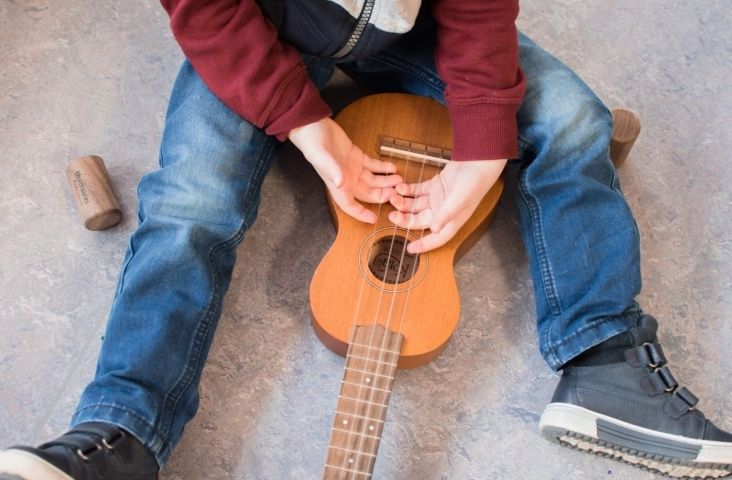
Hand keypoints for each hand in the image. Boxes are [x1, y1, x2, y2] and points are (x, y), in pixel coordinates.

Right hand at [289, 118, 401, 222]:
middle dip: (382, 195)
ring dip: (386, 182)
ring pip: (373, 180)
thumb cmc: (310, 140)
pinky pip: (373, 165)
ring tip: (399, 180)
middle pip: (367, 194)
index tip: (373, 219)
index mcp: (336, 183)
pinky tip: (393, 167)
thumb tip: (341, 184)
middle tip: (396, 193)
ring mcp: (352, 168)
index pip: (349, 205)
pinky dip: (383, 168)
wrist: (311, 124)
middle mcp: (346, 178)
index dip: (361, 213)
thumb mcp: (319, 154)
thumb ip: (330, 169)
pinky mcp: (356, 156)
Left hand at [389, 159, 506, 253]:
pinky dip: (408, 190)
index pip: (436, 238)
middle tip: (391, 216)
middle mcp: (443, 212)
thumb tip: (434, 230)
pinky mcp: (435, 186)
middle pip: (420, 221)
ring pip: (416, 206)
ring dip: (403, 203)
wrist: (478, 160)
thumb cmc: (473, 183)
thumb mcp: (458, 200)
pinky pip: (417, 191)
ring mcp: (438, 198)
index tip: (409, 249)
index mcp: (451, 220)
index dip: (423, 245)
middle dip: (405, 219)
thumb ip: (445, 215)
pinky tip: (400, 187)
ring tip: (393, 197)